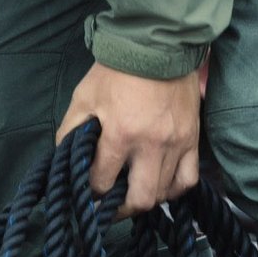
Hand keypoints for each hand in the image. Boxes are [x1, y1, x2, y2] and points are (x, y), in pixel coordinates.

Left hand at [61, 62, 203, 215]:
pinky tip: (160, 185)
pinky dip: (174, 189)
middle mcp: (152, 145)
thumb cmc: (116, 71)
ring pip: (164, 193)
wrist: (157, 46)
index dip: (91, 192)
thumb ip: (71, 130)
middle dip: (120, 209)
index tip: (87, 193)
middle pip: (139, 199)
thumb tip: (65, 157)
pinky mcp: (192, 139)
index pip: (103, 181)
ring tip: (132, 194)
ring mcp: (176, 144)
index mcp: (120, 134)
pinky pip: (188, 179)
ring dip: (145, 198)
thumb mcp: (84, 97)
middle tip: (110, 206)